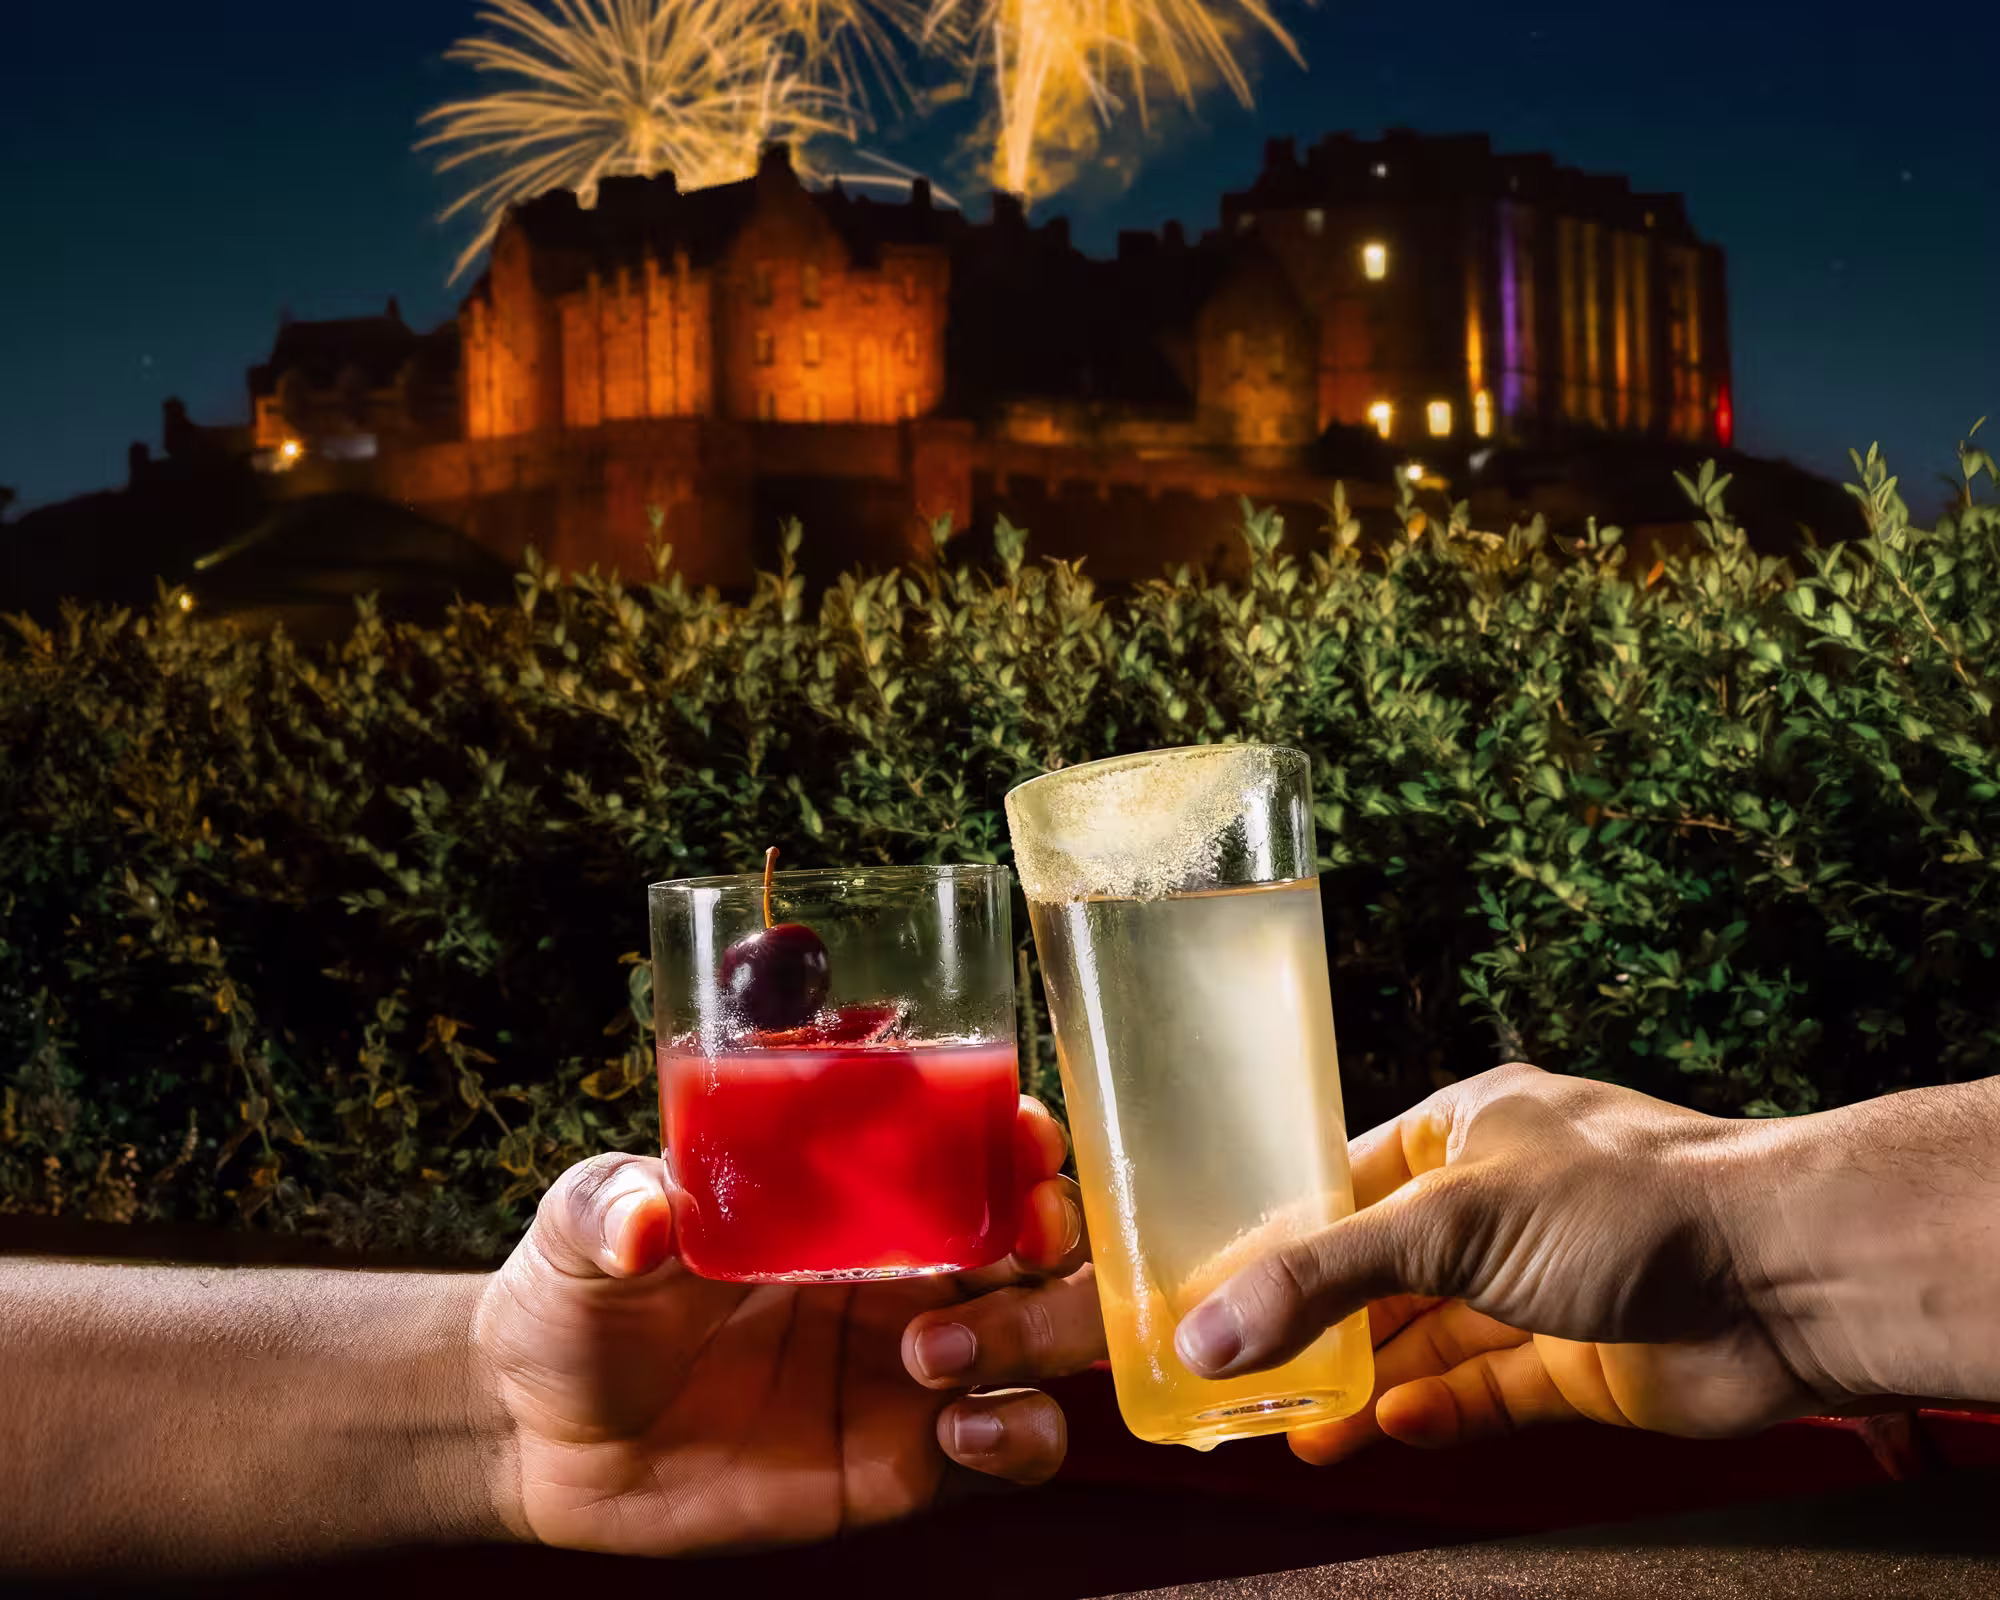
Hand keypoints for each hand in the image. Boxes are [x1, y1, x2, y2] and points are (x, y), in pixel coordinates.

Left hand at [473, 1096, 1087, 1554]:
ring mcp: (918, 1365)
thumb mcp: (578, 1230)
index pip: (970, 1145)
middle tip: (1020, 1237)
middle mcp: (907, 1268)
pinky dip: (1022, 1437)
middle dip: (1057, 1229)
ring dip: (1036, 1330)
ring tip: (936, 1350)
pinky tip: (956, 1432)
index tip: (1019, 1133)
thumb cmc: (576, 1303)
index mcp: (849, 1193)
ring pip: (1055, 1333)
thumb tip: (643, 1216)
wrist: (545, 1443)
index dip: (1016, 1135)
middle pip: (1042, 1234)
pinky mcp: (911, 1461)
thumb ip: (608, 1207)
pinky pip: (1019, 1448)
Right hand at [1172, 1063, 1829, 1462]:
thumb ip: (1322, 1279)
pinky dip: (1435, 1410)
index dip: (1271, 1238)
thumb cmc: (1633, 1202)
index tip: (1204, 1288)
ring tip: (1289, 1428)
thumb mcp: (1447, 1221)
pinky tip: (1386, 1429)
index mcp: (1464, 1131)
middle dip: (1312, 1324)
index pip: (1339, 1185)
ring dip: (1362, 1381)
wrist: (1785, 1277)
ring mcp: (1541, 1285)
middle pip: (1379, 1270)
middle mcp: (1500, 1204)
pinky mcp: (1580, 1362)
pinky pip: (1487, 1391)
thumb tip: (1210, 1332)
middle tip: (1237, 1372)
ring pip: (1427, 1340)